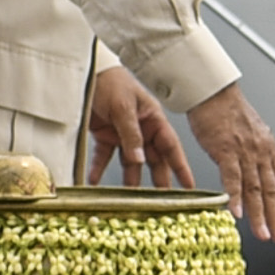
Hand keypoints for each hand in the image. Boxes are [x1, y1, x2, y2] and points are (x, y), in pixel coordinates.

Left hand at [83, 67, 192, 188]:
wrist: (84, 72)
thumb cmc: (110, 81)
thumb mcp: (123, 106)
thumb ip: (131, 133)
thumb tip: (139, 159)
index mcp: (153, 119)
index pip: (171, 147)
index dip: (181, 167)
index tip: (190, 187)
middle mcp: (141, 129)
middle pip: (153, 160)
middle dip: (157, 181)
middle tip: (160, 202)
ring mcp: (123, 134)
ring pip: (130, 163)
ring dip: (129, 179)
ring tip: (127, 199)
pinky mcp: (105, 136)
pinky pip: (105, 158)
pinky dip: (100, 169)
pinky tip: (95, 181)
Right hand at [193, 85, 274, 243]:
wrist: (213, 92)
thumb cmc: (226, 112)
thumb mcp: (248, 135)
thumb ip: (252, 156)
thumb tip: (254, 176)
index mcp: (267, 149)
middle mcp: (261, 152)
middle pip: (272, 191)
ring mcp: (245, 151)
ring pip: (256, 189)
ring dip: (260, 215)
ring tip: (264, 234)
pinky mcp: (226, 149)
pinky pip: (233, 177)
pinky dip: (236, 197)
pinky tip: (239, 214)